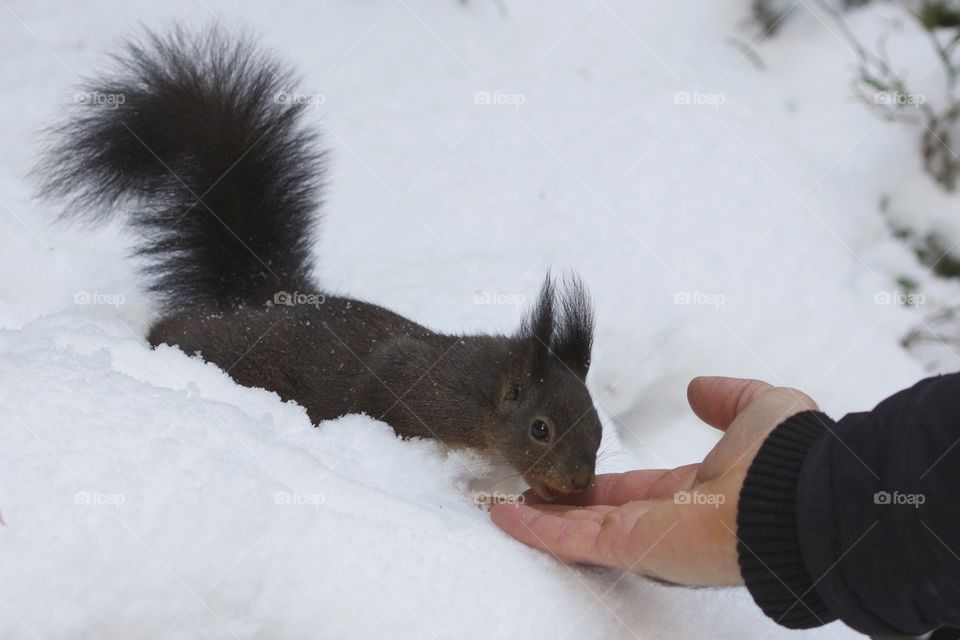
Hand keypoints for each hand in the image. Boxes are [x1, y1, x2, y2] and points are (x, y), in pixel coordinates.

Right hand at [489, 376, 816, 585]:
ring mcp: (648, 537)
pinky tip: (504, 515)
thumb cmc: (786, 456)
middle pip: (601, 515)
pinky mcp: (633, 547)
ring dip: (541, 520)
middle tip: (530, 495)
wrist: (800, 495)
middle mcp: (668, 521)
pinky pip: (574, 540)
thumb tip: (699, 390)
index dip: (602, 484)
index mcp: (695, 492)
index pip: (636, 490)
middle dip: (564, 507)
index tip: (576, 476)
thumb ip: (728, 399)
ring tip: (505, 506)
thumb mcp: (759, 408)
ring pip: (579, 531)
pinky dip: (535, 531)